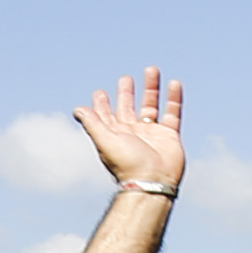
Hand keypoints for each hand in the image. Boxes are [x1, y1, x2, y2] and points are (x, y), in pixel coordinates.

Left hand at [73, 69, 185, 197]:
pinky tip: (174, 83)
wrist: (153, 182)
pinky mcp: (170, 136)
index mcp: (115, 134)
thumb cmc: (127, 164)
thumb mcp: (105, 140)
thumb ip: (92, 123)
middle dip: (126, 93)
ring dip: (151, 88)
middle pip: (129, 108)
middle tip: (125, 78)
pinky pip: (173, 112)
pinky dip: (174, 98)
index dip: (102, 105)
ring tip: (151, 70)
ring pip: (151, 105)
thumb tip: (77, 109)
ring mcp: (152, 133)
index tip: (100, 93)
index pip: (107, 116)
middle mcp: (133, 133)